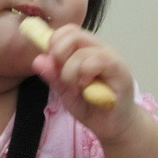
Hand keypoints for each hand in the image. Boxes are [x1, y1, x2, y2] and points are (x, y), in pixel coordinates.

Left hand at [32, 24, 136, 140]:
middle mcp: (98, 49)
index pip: (68, 31)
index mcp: (85, 50)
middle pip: (73, 34)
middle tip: (62, 76)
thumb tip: (37, 60)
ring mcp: (110, 57)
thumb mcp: (65, 92)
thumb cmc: (90, 106)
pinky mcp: (120, 70)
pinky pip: (98, 60)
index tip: (50, 63)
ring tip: (76, 86)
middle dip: (59, 54)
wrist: (112, 126)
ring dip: (70, 71)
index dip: (54, 42)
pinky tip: (86, 86)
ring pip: (82, 51)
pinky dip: (85, 73)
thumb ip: (53, 76)